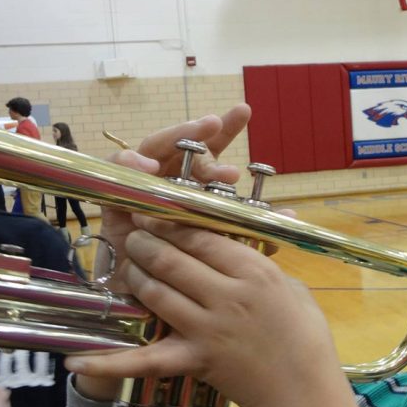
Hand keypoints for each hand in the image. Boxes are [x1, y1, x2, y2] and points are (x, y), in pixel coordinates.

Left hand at [66, 217, 342, 406]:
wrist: (304, 393)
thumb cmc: (307, 338)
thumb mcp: (292, 289)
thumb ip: (262, 265)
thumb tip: (238, 244)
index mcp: (255, 271)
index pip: (200, 234)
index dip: (170, 220)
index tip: (154, 211)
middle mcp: (228, 295)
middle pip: (171, 257)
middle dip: (145, 241)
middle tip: (134, 234)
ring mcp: (208, 328)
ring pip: (156, 292)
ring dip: (135, 274)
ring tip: (128, 265)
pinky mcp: (194, 360)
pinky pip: (144, 359)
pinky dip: (108, 362)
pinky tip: (76, 359)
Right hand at [94, 104, 251, 288]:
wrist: (150, 297)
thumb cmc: (188, 268)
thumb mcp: (223, 247)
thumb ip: (253, 230)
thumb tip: (290, 215)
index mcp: (197, 185)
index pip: (212, 151)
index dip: (226, 129)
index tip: (244, 110)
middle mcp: (170, 180)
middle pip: (183, 144)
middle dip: (201, 133)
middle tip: (218, 127)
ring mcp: (143, 184)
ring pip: (153, 148)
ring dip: (172, 139)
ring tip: (188, 138)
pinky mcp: (117, 194)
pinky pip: (117, 167)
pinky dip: (130, 162)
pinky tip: (148, 167)